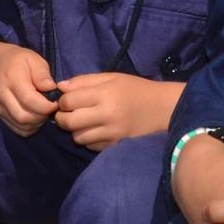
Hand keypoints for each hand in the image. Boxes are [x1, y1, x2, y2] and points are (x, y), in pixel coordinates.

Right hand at [0, 44, 58, 136]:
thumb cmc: (21, 61)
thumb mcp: (35, 60)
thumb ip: (43, 75)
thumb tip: (51, 89)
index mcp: (11, 78)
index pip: (28, 100)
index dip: (46, 106)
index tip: (56, 103)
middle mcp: (1, 94)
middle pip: (24, 117)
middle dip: (42, 117)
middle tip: (51, 108)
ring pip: (21, 125)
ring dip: (37, 123)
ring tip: (43, 111)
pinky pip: (17, 129)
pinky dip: (30, 127)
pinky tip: (35, 116)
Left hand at [53, 72, 177, 150]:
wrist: (163, 109)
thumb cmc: (136, 89)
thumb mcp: (112, 77)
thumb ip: (84, 81)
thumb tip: (60, 87)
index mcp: (105, 94)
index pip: (69, 101)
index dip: (62, 100)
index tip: (67, 99)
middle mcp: (107, 115)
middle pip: (69, 122)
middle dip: (62, 117)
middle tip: (68, 113)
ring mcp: (112, 134)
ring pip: (77, 137)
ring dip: (75, 130)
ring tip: (83, 122)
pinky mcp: (115, 146)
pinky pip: (90, 146)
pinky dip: (88, 139)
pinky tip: (95, 130)